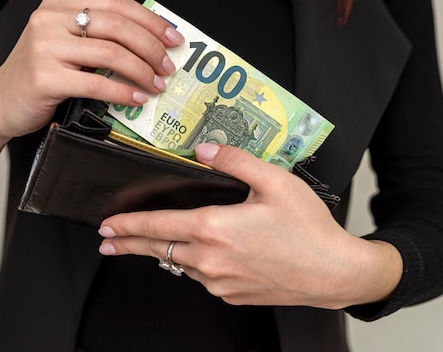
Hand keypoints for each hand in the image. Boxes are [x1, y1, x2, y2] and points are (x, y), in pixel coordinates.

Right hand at [0, 0, 183, 139]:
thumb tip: (152, 42)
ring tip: (156, 85)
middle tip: (168, 66)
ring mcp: (44, 47)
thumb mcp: (65, 43)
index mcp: (58, 3)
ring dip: (142, 71)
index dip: (150, 20)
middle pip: (116, 26)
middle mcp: (49, 19)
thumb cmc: (40, 75)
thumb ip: (98, 35)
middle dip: (150, 47)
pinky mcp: (44, 78)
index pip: (115, 3)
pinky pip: (96, 84)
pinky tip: (137, 99)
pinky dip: (123, 92)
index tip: (174, 38)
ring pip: (110, 54)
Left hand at [98, 144, 402, 308]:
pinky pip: (203, 278)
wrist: (335, 272)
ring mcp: (219, 282)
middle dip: (128, 244)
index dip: (128, 225)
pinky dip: (196, 265)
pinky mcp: (231, 295)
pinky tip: (205, 255)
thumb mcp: (274, 181)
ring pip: (180, 264)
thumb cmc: (309, 228)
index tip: (108, 225)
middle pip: (158, 251)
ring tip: (153, 244)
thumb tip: (204, 149)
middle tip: (107, 242)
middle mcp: (210, 259)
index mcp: (214, 228)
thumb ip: (234, 161)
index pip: (157, 227)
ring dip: (165, 253)